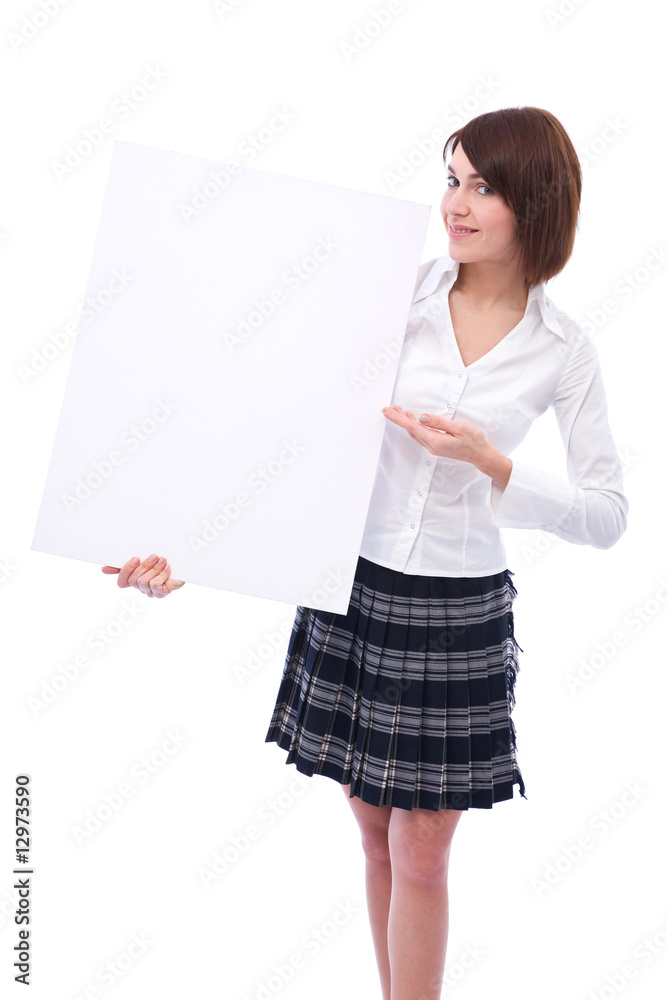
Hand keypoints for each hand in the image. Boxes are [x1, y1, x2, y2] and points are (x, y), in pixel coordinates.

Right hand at [101, 554, 184, 598]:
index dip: (125, 571)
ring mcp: (151, 592)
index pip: (122, 582)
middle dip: (144, 566)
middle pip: (133, 580)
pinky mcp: (161, 593)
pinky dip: (161, 575)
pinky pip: (155, 586)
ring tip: (163, 560)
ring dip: (154, 569)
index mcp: (134, 579)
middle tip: (154, 556)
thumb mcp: (143, 558)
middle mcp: (141, 587)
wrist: (184, 564)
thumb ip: (126, 562)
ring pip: (143, 582)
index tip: (134, 558)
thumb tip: (104, 569)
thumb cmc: (162, 560)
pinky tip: (168, 568)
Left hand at [382, 405, 511, 486]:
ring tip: (399, 411)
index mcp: (436, 441)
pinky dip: (414, 427)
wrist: (481, 454)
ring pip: (415, 433)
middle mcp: (431, 446)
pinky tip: (414, 420)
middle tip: (389, 408)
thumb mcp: (459, 427)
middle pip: (411, 430)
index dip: (399, 418)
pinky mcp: (436, 446)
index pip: (413, 427)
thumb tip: (422, 417)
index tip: (388, 411)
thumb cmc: (474, 440)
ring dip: (406, 422)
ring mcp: (433, 447)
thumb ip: (439, 422)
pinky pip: (421, 435)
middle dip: (399, 419)